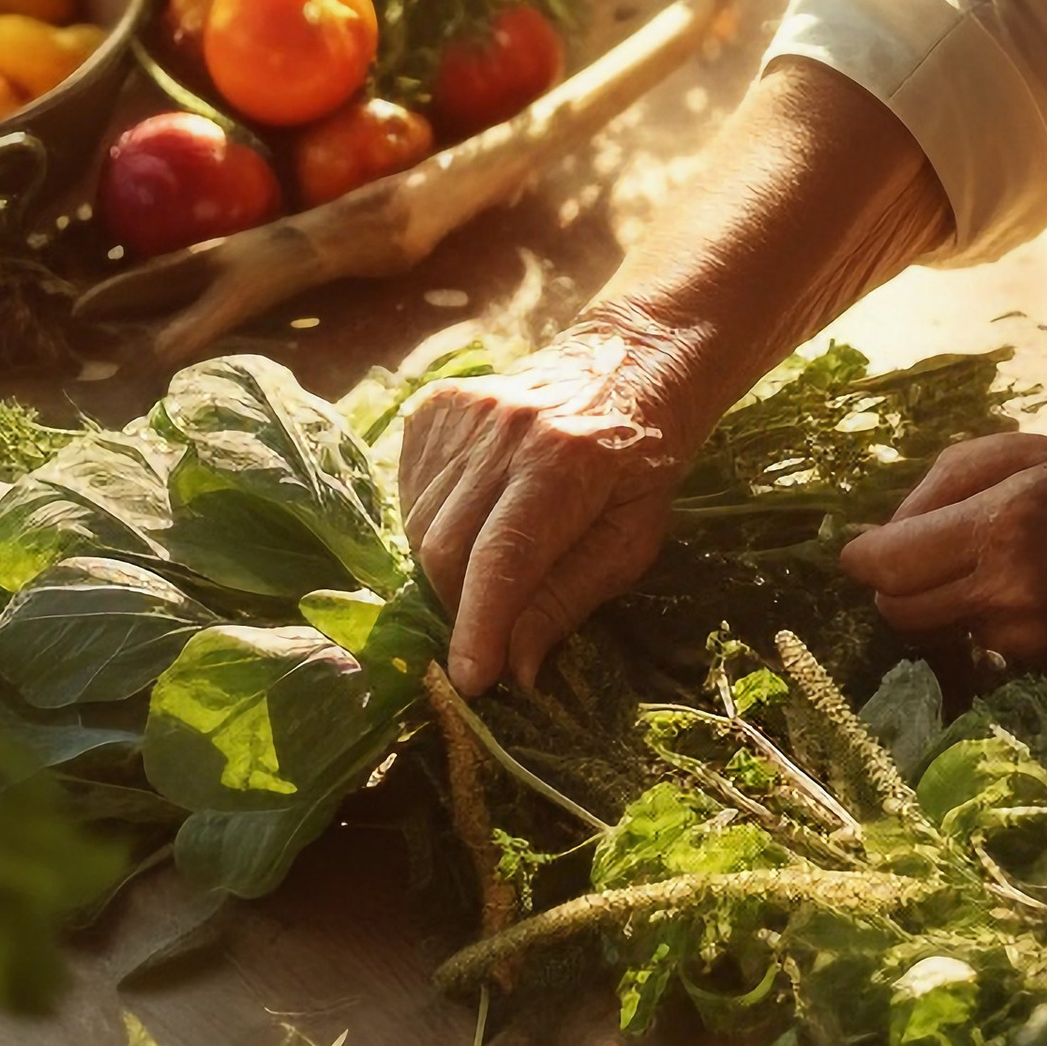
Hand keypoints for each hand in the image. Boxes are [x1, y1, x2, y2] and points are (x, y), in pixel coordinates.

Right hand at [399, 308, 716, 693]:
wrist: (624, 365)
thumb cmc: (637, 466)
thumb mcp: (630, 540)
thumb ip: (569, 599)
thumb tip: (518, 669)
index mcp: (566, 462)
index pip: (503, 558)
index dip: (480, 625)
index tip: (471, 680)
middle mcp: (506, 430)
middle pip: (446, 548)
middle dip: (460, 607)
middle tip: (490, 631)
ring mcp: (464, 412)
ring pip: (420, 525)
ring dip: (446, 570)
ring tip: (490, 567)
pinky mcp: (435, 407)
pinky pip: (409, 493)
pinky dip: (431, 526)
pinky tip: (473, 519)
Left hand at [837, 430, 1046, 666]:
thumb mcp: (1014, 452)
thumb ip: (937, 489)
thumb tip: (883, 536)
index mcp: (999, 525)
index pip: (889, 566)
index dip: (861, 559)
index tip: (857, 549)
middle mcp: (1008, 590)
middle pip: (900, 612)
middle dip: (891, 586)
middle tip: (910, 557)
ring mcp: (1030, 635)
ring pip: (939, 631)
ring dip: (942, 602)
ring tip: (985, 563)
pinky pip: (983, 644)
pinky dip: (984, 618)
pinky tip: (1024, 587)